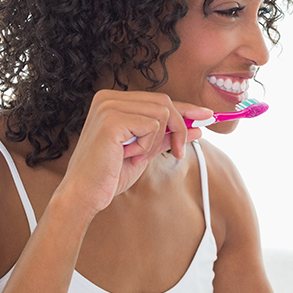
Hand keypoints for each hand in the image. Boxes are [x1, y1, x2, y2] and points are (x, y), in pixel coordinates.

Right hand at [58, 90, 212, 215]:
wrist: (85, 194)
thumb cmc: (110, 174)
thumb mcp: (146, 151)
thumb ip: (168, 136)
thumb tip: (198, 127)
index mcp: (114, 101)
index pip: (159, 99)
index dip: (186, 108)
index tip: (207, 115)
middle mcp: (109, 98)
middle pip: (165, 102)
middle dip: (179, 128)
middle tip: (178, 152)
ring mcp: (108, 106)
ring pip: (162, 113)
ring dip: (158, 141)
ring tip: (137, 156)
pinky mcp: (111, 119)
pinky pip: (152, 126)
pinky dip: (147, 146)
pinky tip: (130, 156)